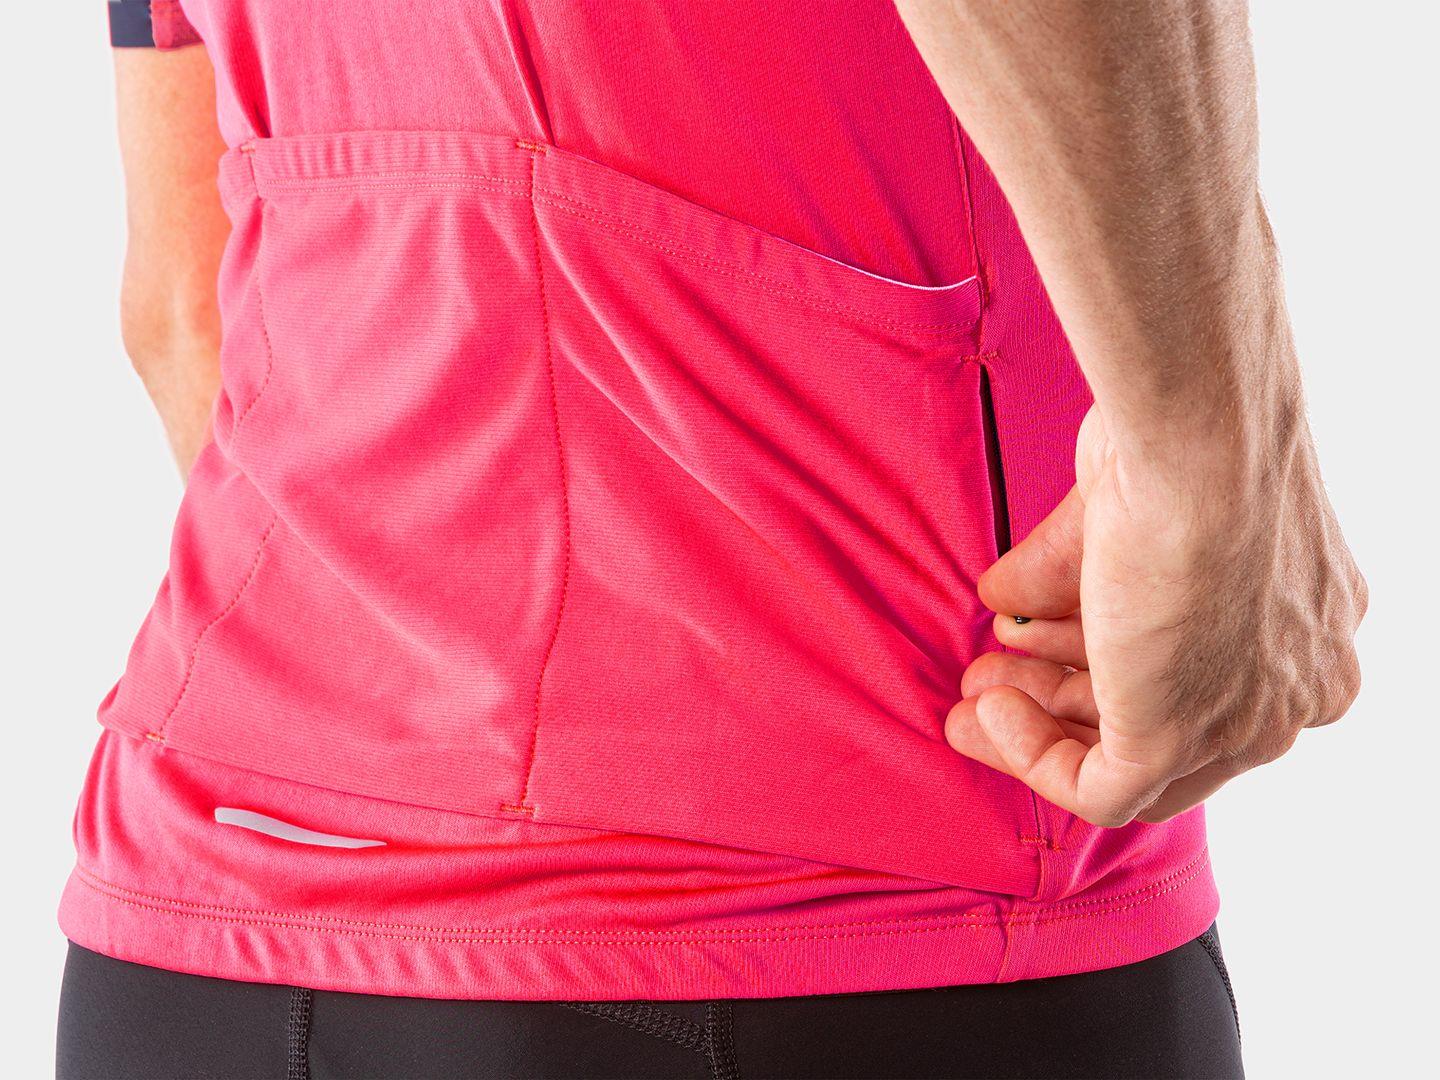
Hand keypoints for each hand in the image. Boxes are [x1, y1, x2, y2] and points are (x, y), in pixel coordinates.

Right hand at [945, 402, 1367, 825]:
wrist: (1199, 441)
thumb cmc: (1179, 439)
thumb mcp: (1119, 508)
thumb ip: (1065, 567)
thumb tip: (1005, 599)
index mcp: (1306, 618)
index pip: (1200, 673)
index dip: (1101, 658)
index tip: (1029, 641)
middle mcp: (1295, 681)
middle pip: (1163, 718)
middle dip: (1062, 696)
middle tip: (990, 678)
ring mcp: (1246, 722)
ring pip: (1130, 759)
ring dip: (1036, 724)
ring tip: (971, 693)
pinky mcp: (1179, 744)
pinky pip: (1097, 789)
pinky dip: (1031, 758)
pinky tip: (989, 710)